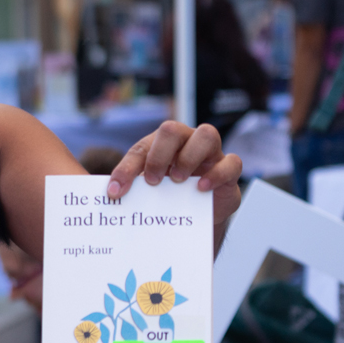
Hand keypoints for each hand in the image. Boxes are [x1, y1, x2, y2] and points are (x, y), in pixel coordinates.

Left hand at [107, 121, 242, 227]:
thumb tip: (112, 193)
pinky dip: (216, 174)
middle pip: (172, 129)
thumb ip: (132, 186)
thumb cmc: (171, 192)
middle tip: (153, 181)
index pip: (140, 148)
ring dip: (189, 157)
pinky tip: (201, 188)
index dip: (126, 169)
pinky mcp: (229, 170)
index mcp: (160, 144)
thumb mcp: (149, 189)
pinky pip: (231, 162)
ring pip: (207, 134)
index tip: (116, 191)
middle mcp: (185, 142)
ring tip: (177, 180)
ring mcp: (210, 153)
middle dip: (159, 155)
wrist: (199, 213)